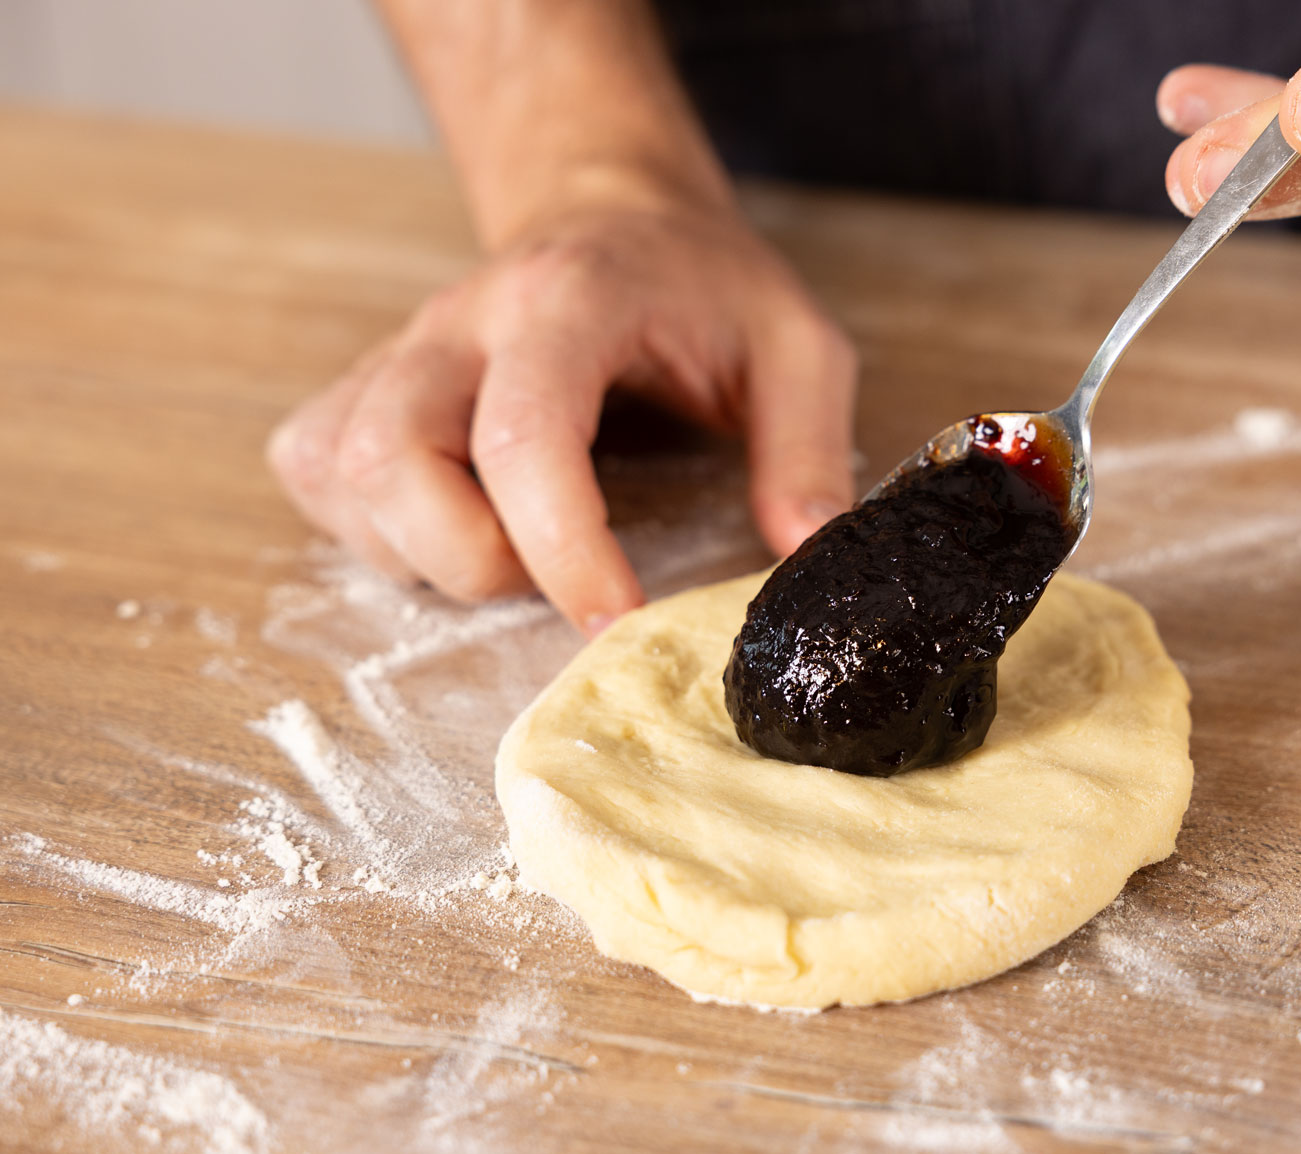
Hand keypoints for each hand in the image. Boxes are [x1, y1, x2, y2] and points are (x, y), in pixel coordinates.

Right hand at [267, 190, 856, 634]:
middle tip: (551, 578)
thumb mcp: (798, 347)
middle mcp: (463, 321)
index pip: (526, 434)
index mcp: (570, 301)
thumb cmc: (703, 287)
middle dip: (469, 560)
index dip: (561, 547)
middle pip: (390, 455)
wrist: (616, 214)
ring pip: (343, 470)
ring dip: (419, 550)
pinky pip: (316, 467)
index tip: (619, 618)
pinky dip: (370, 526)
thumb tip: (805, 553)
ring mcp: (403, 349)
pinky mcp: (368, 383)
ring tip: (512, 550)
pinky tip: (448, 525)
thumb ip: (809, 448)